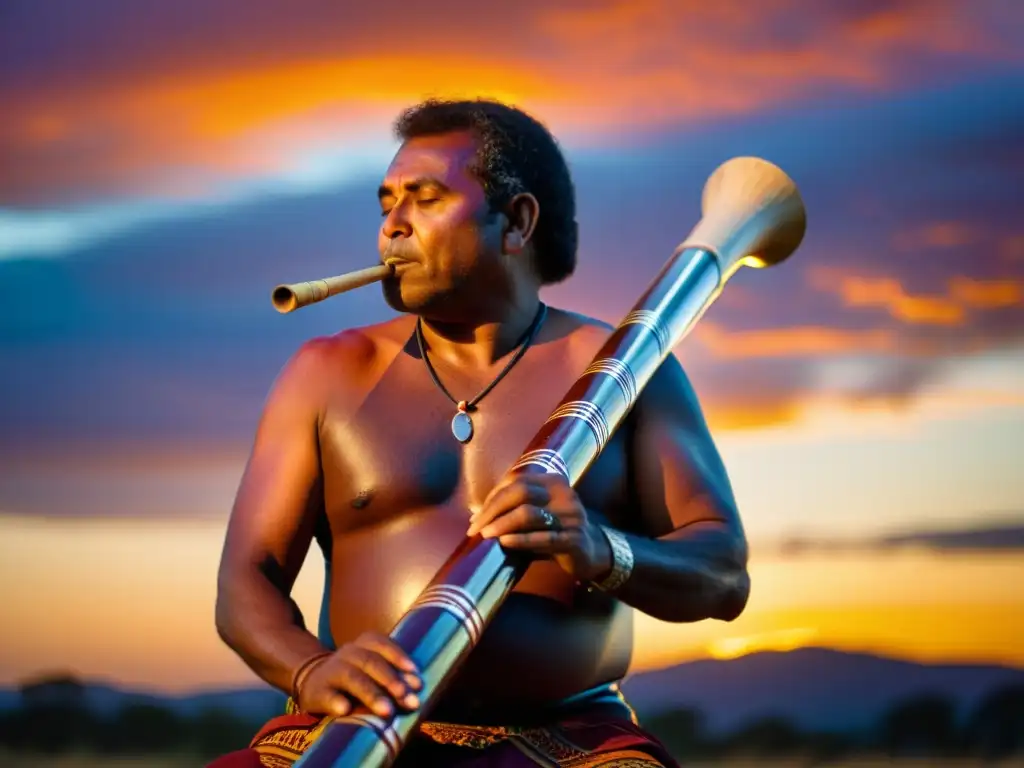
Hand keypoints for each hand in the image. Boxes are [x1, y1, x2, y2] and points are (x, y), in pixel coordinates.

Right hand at [296, 632, 421, 717]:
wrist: (313, 682)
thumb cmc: (355, 678)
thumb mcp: (372, 671)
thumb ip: (393, 678)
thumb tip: (416, 690)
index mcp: (364, 644)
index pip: (381, 643)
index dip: (398, 656)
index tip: (416, 675)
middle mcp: (348, 653)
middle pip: (370, 662)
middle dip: (391, 680)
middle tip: (408, 699)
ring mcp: (331, 671)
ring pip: (352, 678)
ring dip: (371, 694)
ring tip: (387, 711)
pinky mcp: (317, 692)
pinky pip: (327, 695)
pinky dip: (336, 701)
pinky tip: (345, 710)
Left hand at [466, 473, 612, 582]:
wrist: (589, 552)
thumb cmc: (553, 531)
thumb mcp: (536, 514)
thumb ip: (513, 508)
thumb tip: (476, 513)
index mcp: (553, 481)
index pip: (516, 481)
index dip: (492, 497)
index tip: (476, 515)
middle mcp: (564, 494)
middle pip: (520, 492)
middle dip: (492, 509)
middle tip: (475, 527)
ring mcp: (571, 517)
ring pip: (528, 514)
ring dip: (501, 524)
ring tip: (485, 535)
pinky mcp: (574, 540)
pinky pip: (542, 538)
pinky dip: (520, 540)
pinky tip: (504, 542)